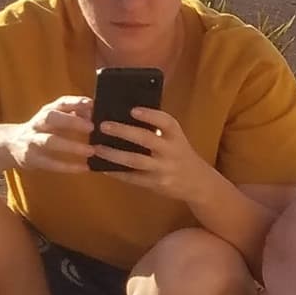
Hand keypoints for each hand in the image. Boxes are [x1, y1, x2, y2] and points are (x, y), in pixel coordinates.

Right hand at [6, 96, 93, 172]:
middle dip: (71, 121)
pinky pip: (49, 163)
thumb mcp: (55, 119)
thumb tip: (93, 110)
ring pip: (50, 141)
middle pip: (51, 117)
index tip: (91, 103)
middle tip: (92, 127)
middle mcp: (38, 123)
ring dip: (71, 146)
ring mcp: (32, 140)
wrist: (10, 144)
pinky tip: (84, 168)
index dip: (75, 102)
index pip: (60, 103)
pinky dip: (67, 166)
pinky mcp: (31, 158)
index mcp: (47, 112)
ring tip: (91, 151)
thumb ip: (74, 113)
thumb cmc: (43, 130)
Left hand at [90, 107, 214, 202]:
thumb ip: (157, 129)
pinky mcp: (157, 184)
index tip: (133, 110)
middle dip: (123, 131)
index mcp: (176, 136)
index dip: (150, 115)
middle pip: (146, 139)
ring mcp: (164, 169)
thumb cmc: (180, 155)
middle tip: (103, 126)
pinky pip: (133, 178)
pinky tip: (103, 167)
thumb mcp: (175, 139)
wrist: (198, 183)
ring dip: (113, 154)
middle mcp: (171, 152)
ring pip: (135, 161)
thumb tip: (123, 116)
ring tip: (97, 148)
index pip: (166, 122)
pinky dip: (116, 173)